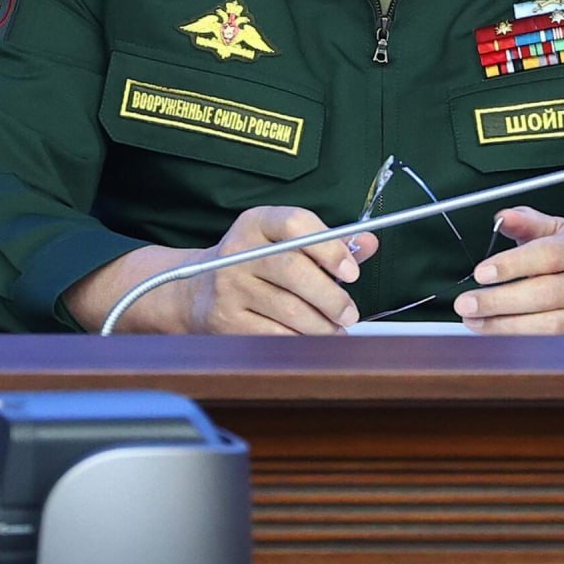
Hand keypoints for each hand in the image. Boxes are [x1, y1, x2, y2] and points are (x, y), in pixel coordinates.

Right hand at [63, 207, 377, 334]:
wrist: (194, 292)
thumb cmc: (256, 264)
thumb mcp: (285, 242)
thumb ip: (329, 243)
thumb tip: (369, 243)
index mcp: (257, 222)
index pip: (295, 224)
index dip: (329, 248)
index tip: (351, 272)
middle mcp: (238, 251)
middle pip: (293, 270)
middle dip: (331, 296)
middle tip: (350, 313)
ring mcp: (228, 288)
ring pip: (288, 310)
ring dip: (321, 325)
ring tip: (336, 330)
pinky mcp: (225, 322)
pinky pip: (273, 335)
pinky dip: (300, 341)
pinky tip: (312, 341)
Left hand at [452, 205, 563, 334]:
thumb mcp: (558, 231)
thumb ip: (528, 222)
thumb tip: (502, 217)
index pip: (549, 256)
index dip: (513, 265)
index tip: (481, 273)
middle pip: (545, 295)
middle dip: (500, 301)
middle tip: (467, 303)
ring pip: (548, 327)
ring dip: (505, 326)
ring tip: (475, 321)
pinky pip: (552, 345)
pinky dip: (521, 343)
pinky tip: (497, 335)